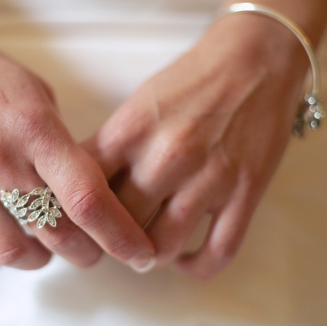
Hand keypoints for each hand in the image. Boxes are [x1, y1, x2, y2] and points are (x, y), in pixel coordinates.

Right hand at [0, 33, 155, 277]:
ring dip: (40, 260)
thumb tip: (85, 190)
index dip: (121, 235)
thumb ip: (62, 145)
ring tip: (45, 249)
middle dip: (87, 253)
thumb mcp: (38, 95)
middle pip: (58, 235)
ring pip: (12, 253)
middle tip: (92, 250)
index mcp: (35, 131)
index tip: (141, 254)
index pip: (88, 198)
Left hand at [83, 14, 308, 278]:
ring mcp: (208, 178)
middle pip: (119, 225)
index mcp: (130, 133)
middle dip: (108, 240)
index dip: (72, 216)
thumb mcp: (136, 104)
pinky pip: (217, 251)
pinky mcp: (245, 192)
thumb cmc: (189, 80)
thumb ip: (110, 146)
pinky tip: (182, 260)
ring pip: (162, 246)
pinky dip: (194, 266)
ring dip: (146, 256)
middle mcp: (166, 158)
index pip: (84, 191)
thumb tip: (82, 185)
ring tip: (142, 250)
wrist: (254, 58)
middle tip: (107, 241)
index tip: (73, 224)